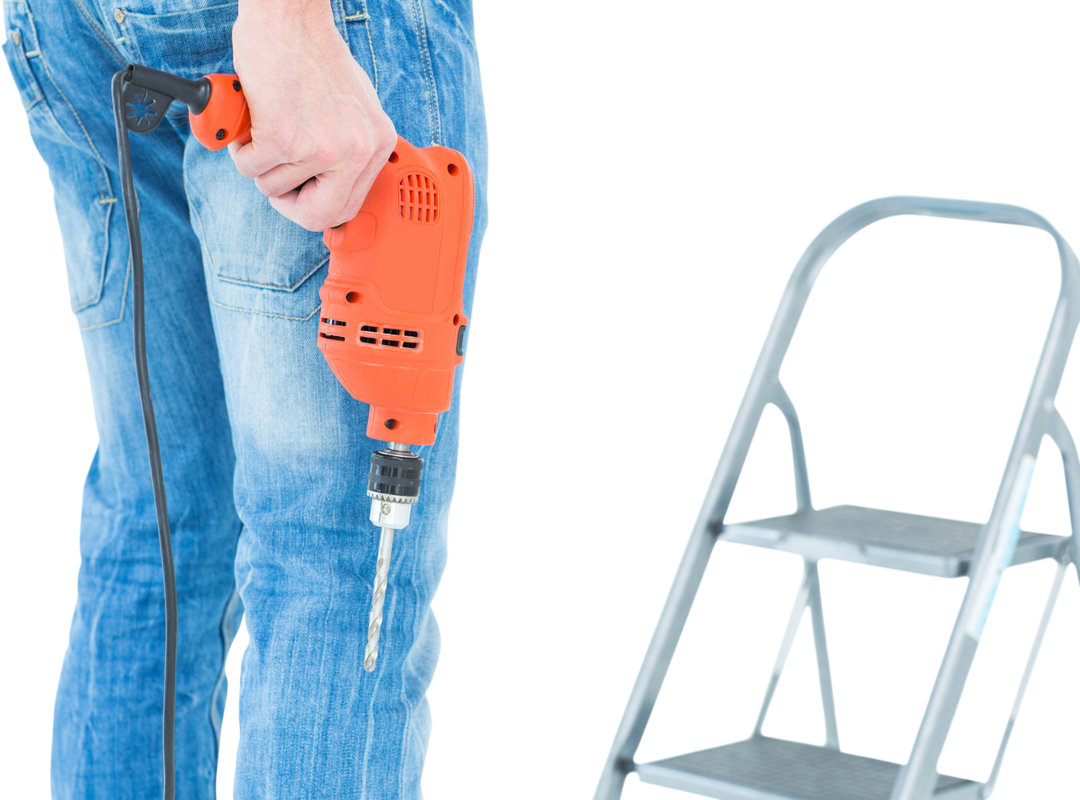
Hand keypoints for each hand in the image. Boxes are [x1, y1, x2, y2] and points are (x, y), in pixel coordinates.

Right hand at [227, 3, 396, 231]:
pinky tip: (251, 119)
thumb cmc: (313, 56)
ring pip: (274, 187)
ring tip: (265, 127)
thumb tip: (329, 188)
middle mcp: (355, 151)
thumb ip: (346, 148)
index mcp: (376, 144)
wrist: (289, 16)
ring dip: (259, 163)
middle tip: (273, 177)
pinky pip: (251, 167)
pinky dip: (241, 148)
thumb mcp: (351, 110)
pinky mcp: (282, 139)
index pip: (347, 207)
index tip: (299, 195)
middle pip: (317, 215)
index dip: (316, 207)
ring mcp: (320, 148)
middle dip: (287, 203)